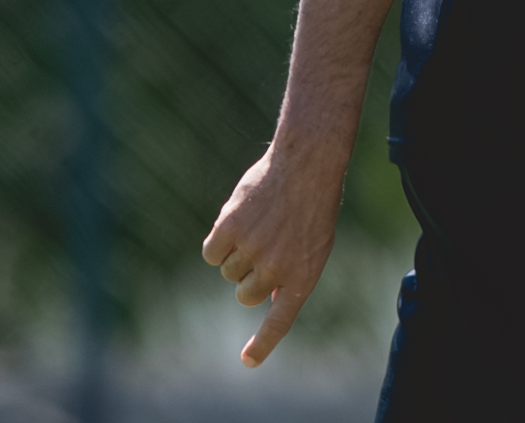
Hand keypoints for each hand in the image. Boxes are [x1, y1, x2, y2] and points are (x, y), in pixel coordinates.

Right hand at [200, 135, 347, 366]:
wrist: (307, 163)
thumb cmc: (313, 204)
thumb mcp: (314, 244)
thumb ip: (291, 273)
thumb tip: (267, 297)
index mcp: (303, 275)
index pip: (279, 320)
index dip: (263, 344)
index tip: (247, 361)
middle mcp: (276, 268)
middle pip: (245, 295)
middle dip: (249, 277)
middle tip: (265, 247)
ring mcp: (252, 250)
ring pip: (227, 272)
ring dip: (236, 253)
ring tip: (260, 224)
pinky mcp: (229, 230)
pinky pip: (211, 253)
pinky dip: (219, 241)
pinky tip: (238, 220)